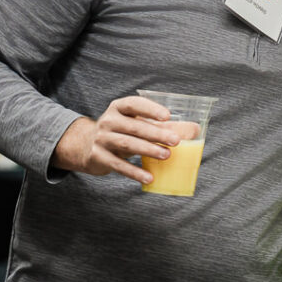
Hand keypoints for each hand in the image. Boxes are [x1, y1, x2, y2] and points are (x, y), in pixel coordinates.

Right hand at [52, 96, 196, 182]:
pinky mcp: (98, 157)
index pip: (135, 104)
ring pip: (127, 144)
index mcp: (119, 107)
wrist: (86, 146)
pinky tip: (149, 177)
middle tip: (176, 141)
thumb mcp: (138, 124)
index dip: (151, 109)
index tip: (168, 116)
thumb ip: (165, 126)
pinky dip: (135, 172)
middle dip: (156, 133)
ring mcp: (101, 139)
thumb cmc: (122, 132)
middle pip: (134, 126)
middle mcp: (108, 120)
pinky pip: (119, 165)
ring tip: (166, 155)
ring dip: (148, 150)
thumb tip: (195, 130)